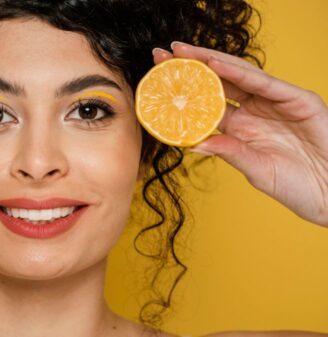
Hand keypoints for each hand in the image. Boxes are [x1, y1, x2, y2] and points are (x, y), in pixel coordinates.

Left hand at [152, 41, 327, 227]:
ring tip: (181, 52)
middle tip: (161, 54)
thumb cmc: (296, 186)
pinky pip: (265, 83)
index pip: (206, 102)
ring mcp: (276, 103)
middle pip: (218, 82)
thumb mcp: (254, 169)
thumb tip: (191, 142)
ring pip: (238, 75)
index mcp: (241, 127)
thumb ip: (228, 151)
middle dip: (190, 67)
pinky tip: (214, 64)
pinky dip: (240, 73)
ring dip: (208, 61)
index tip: (156, 79)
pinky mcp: (298, 100)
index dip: (183, 90)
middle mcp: (256, 110)